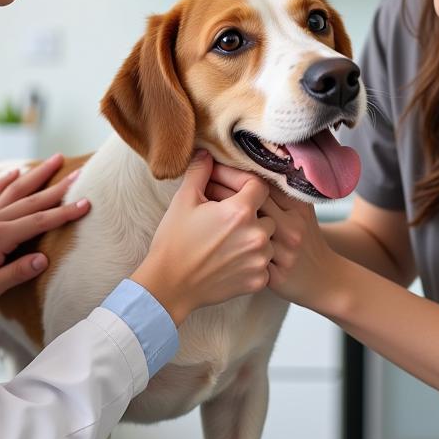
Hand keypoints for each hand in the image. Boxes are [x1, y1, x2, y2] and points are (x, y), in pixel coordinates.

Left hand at [0, 153, 90, 309]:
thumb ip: (17, 272)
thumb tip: (43, 260)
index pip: (39, 221)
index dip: (64, 212)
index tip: (86, 204)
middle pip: (32, 199)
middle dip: (58, 186)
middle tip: (80, 174)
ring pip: (15, 189)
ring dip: (37, 173)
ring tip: (55, 159)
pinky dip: (6, 179)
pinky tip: (17, 171)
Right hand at [131, 150, 275, 325]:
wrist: (169, 285)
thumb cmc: (174, 242)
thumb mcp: (184, 200)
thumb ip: (200, 172)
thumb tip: (207, 153)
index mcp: (240, 211)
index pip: (259, 186)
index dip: (245, 186)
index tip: (231, 193)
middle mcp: (256, 235)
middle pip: (268, 213)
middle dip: (252, 213)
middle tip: (229, 219)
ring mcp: (259, 260)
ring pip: (269, 239)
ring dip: (255, 238)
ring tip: (231, 240)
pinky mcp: (258, 280)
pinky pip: (266, 264)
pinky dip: (254, 262)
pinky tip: (233, 260)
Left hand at [206, 161, 335, 306]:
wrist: (322, 280)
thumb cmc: (304, 239)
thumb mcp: (301, 210)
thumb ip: (280, 188)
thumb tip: (255, 161)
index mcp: (296, 207)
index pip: (259, 182)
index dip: (232, 172)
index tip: (212, 165)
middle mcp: (291, 228)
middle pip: (249, 202)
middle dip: (219, 190)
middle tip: (198, 184)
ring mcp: (283, 253)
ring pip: (241, 231)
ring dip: (215, 217)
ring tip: (197, 207)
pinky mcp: (272, 276)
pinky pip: (239, 259)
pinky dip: (221, 247)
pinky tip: (208, 237)